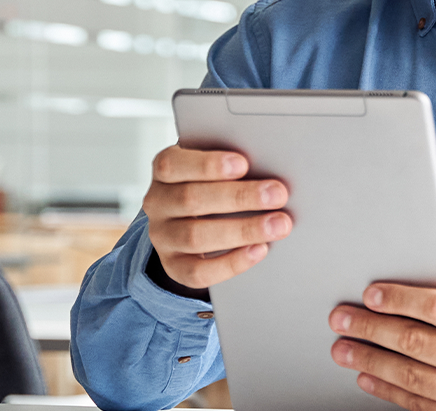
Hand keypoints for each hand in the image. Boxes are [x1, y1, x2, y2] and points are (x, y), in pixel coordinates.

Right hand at [142, 145, 292, 289]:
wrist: (194, 219)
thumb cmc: (214, 182)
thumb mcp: (215, 167)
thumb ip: (232, 165)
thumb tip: (269, 166)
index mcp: (164, 170)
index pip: (173, 165)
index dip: (207, 165)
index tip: (243, 164)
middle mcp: (157, 203)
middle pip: (191, 200)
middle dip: (239, 197)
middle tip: (278, 194)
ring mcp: (163, 237)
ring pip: (195, 237)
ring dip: (243, 230)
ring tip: (278, 225)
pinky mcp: (174, 266)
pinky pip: (199, 272)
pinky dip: (232, 262)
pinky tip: (260, 249)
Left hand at [329, 277, 435, 410]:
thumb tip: (420, 275)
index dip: (400, 298)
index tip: (370, 294)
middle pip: (417, 342)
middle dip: (372, 328)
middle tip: (341, 319)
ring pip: (411, 377)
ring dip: (370, 360)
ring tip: (343, 347)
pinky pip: (418, 406)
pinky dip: (387, 390)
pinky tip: (367, 376)